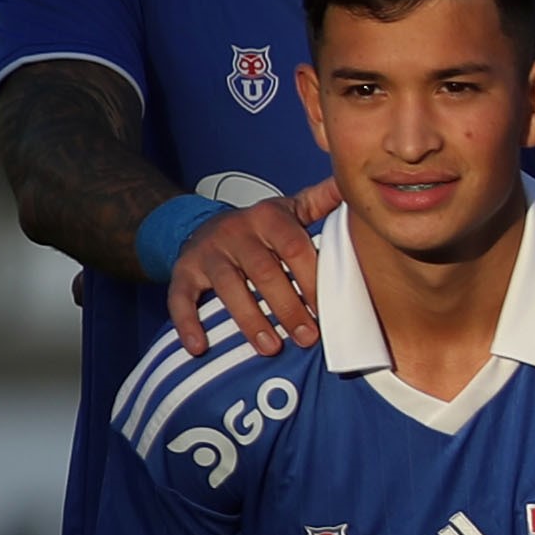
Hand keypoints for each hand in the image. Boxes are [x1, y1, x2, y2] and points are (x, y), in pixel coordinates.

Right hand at [168, 186, 337, 355]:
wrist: (204, 225)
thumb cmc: (260, 227)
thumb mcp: (292, 208)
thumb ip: (324, 200)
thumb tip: (354, 187)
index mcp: (269, 217)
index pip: (295, 249)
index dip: (312, 280)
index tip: (329, 310)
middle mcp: (236, 232)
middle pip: (265, 272)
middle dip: (288, 308)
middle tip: (307, 338)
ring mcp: (208, 253)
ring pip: (229, 288)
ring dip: (250, 321)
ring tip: (271, 348)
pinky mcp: (183, 272)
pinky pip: (181, 299)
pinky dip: (188, 323)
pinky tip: (201, 346)